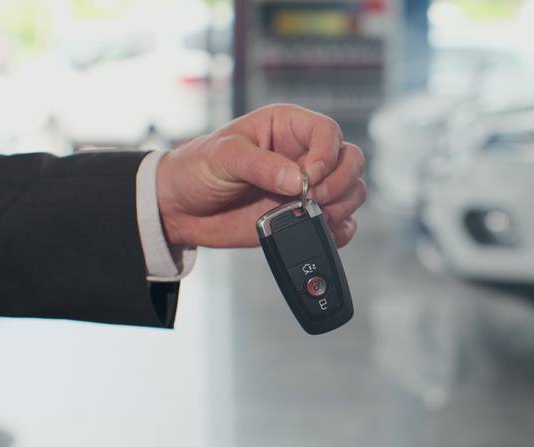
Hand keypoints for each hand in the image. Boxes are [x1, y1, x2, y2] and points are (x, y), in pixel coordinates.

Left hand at [156, 104, 365, 247]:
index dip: (327, 155)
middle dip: (338, 183)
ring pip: (351, 191)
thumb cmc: (198, 168)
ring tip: (309, 215)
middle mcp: (305, 154)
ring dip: (340, 206)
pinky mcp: (305, 215)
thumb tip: (299, 180)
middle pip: (350, 161)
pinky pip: (341, 222)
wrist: (181, 208)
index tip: (308, 178)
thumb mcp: (224, 157)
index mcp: (288, 127)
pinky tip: (322, 231)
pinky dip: (340, 230)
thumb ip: (262, 166)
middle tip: (309, 199)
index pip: (328, 132)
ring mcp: (308, 187)